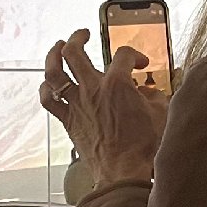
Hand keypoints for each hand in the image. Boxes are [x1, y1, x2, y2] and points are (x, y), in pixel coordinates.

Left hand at [41, 29, 168, 187]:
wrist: (123, 172)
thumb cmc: (142, 147)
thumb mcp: (161, 114)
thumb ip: (154, 96)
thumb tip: (150, 91)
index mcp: (117, 84)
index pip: (124, 55)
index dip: (135, 55)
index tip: (140, 64)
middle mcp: (92, 89)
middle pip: (74, 51)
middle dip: (78, 37)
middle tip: (83, 34)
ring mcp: (77, 104)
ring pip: (54, 71)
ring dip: (53, 55)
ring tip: (58, 47)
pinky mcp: (68, 121)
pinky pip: (48, 100)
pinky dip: (46, 89)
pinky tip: (49, 84)